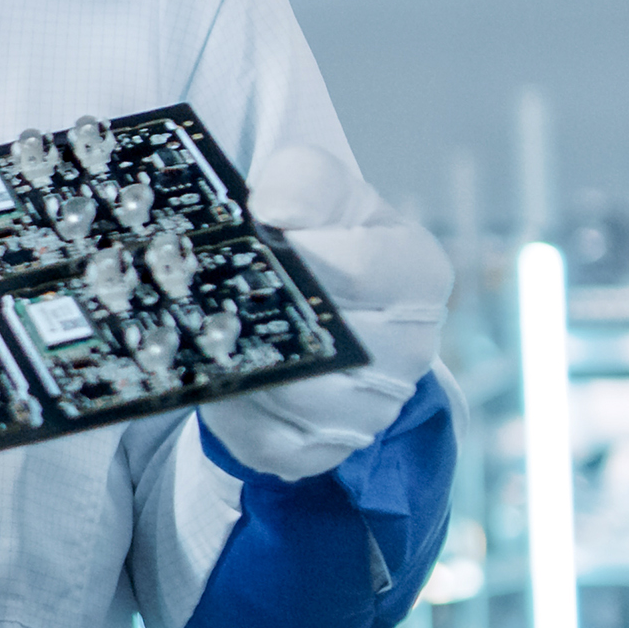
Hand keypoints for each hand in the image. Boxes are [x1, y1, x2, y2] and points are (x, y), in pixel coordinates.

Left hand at [201, 145, 451, 480]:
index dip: (308, 252)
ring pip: (302, 397)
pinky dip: (240, 412)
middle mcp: (409, 346)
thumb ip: (306, 181)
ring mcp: (373, 406)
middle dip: (270, 315)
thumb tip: (277, 209)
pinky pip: (276, 441)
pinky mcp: (326, 446)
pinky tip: (221, 376)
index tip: (261, 233)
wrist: (307, 302)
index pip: (368, 265)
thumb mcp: (317, 191)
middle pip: (335, 341)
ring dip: (250, 365)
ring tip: (211, 331)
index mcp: (417, 272)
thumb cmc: (319, 237)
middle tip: (216, 293)